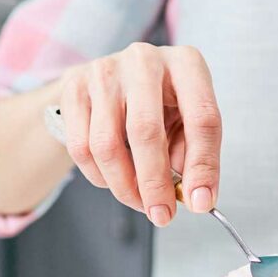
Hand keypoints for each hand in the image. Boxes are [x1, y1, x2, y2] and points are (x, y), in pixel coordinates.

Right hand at [59, 43, 221, 226]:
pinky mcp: (74, 86)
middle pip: (146, 132)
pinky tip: (114, 180)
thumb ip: (194, 156)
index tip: (200, 203)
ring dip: (124, 186)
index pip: (202, 118)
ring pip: (106, 145)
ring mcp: (105, 71)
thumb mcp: (187, 122)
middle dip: (154, 184)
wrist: (114, 79)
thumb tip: (196, 199)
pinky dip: (99, 176)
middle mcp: (145, 60)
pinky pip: (81, 147)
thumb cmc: (162, 104)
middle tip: (162, 216)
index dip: (203, 166)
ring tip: (139, 201)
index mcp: (186, 64)